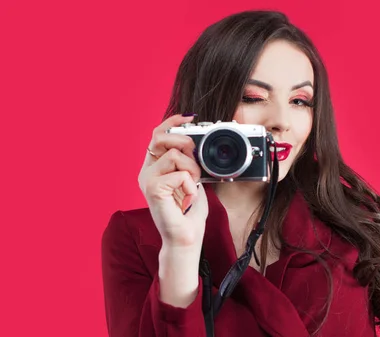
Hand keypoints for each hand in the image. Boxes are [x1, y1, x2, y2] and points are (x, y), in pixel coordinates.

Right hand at [138, 114, 208, 248]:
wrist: (185, 238)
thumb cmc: (189, 212)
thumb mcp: (192, 180)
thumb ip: (190, 162)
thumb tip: (196, 143)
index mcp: (155, 167)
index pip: (158, 134)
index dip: (172, 121)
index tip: (190, 117)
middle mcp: (147, 171)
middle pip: (161, 137)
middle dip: (185, 144)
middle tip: (195, 165)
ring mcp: (147, 180)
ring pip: (174, 155)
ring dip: (192, 169)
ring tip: (192, 187)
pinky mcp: (152, 189)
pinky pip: (179, 174)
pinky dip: (191, 185)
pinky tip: (188, 198)